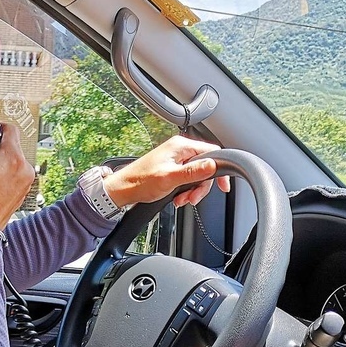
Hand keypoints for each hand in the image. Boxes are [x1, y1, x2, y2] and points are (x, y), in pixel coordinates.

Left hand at [102, 135, 230, 208]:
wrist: (122, 190)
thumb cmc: (140, 182)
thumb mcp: (170, 178)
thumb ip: (193, 172)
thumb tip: (213, 165)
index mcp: (181, 146)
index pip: (212, 152)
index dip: (220, 170)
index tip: (223, 186)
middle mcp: (179, 150)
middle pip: (205, 167)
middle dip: (201, 186)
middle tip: (192, 198)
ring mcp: (176, 159)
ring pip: (197, 175)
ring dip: (192, 190)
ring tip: (181, 200)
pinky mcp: (172, 168)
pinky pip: (187, 179)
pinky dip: (185, 190)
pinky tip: (177, 197)